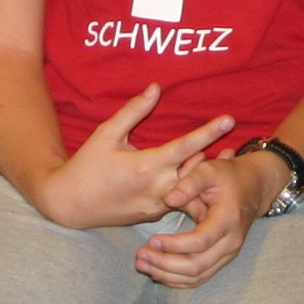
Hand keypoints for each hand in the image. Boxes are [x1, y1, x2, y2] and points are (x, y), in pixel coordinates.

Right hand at [25, 85, 233, 229]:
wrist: (69, 204)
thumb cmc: (86, 165)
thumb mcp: (106, 134)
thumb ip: (133, 111)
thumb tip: (155, 88)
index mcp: (147, 166)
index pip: (186, 146)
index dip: (209, 132)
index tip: (229, 119)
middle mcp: (157, 188)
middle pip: (197, 171)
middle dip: (215, 158)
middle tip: (233, 145)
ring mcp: (156, 205)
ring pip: (190, 190)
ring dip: (204, 174)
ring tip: (222, 160)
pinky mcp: (153, 216)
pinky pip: (178, 200)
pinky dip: (189, 189)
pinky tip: (197, 180)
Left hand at [138, 147, 284, 287]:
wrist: (253, 187)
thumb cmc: (228, 176)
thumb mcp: (209, 170)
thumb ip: (189, 183)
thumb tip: (169, 200)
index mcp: (228, 219)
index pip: (201, 241)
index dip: (175, 245)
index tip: (152, 240)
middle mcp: (230, 242)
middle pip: (197, 265)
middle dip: (165, 264)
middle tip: (140, 255)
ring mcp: (227, 254)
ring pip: (197, 276)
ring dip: (167, 274)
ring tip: (142, 265)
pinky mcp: (221, 259)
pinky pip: (200, 277)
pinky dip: (177, 279)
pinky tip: (157, 272)